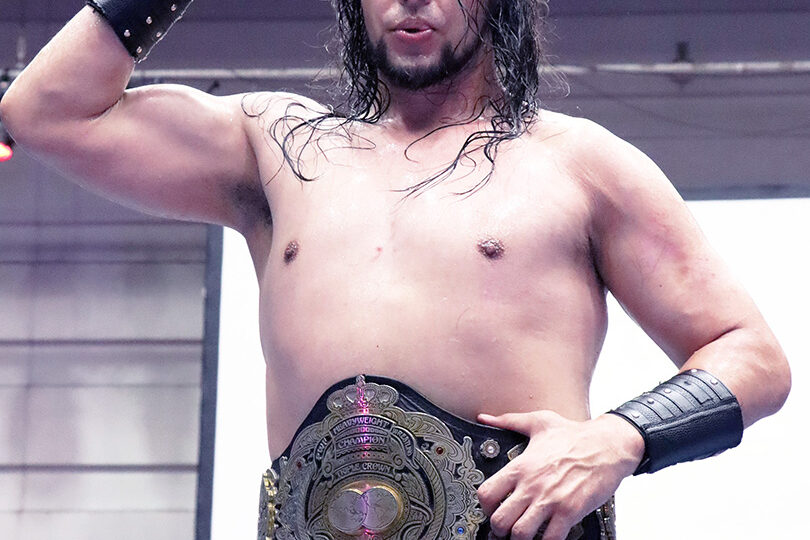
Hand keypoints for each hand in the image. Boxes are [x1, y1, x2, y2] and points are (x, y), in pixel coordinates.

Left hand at [476, 410, 643, 539]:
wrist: (607, 444)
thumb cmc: (574, 434)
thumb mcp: (537, 421)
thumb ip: (508, 420)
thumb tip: (484, 417)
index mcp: (520, 467)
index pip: (486, 494)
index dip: (484, 506)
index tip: (491, 509)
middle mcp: (532, 486)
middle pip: (500, 520)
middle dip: (499, 529)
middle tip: (505, 529)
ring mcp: (550, 501)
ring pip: (521, 534)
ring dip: (519, 538)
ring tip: (523, 535)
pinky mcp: (570, 512)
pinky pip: (551, 539)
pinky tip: (546, 535)